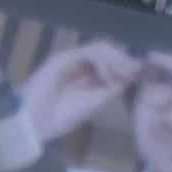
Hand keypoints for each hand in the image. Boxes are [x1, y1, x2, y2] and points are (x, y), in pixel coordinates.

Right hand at [18, 39, 140, 142]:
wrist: (33, 123)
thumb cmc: (59, 118)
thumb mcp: (93, 104)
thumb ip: (110, 90)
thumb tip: (129, 79)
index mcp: (87, 74)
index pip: (112, 60)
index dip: (127, 65)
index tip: (139, 77)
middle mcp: (79, 63)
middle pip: (109, 51)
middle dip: (125, 61)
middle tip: (134, 74)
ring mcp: (70, 59)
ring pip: (101, 48)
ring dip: (116, 60)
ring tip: (122, 76)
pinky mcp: (62, 58)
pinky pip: (88, 53)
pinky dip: (102, 62)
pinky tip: (107, 76)